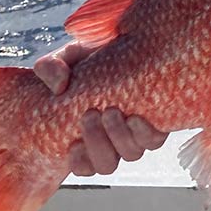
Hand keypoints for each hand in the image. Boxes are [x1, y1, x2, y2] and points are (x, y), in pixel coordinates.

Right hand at [34, 42, 168, 175]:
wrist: (123, 44)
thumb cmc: (94, 57)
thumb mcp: (68, 57)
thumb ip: (51, 68)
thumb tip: (58, 86)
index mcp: (89, 134)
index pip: (83, 166)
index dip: (80, 162)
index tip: (73, 143)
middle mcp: (114, 139)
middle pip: (107, 165)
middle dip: (97, 143)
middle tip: (90, 114)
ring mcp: (137, 132)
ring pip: (131, 155)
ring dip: (119, 138)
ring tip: (110, 111)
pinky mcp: (159, 120)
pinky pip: (154, 141)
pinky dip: (144, 134)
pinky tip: (134, 118)